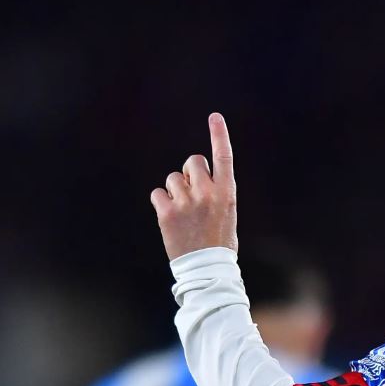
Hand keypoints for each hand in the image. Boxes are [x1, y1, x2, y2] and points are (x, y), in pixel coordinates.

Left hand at [150, 113, 238, 260]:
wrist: (207, 268)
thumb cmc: (219, 241)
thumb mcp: (227, 213)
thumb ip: (214, 192)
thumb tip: (193, 177)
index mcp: (226, 193)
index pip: (224, 157)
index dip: (219, 135)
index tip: (215, 117)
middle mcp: (207, 193)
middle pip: (192, 162)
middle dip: (190, 172)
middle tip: (192, 192)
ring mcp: (186, 202)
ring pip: (172, 178)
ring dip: (174, 190)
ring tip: (182, 212)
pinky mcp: (167, 213)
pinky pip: (157, 193)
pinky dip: (161, 202)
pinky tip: (169, 217)